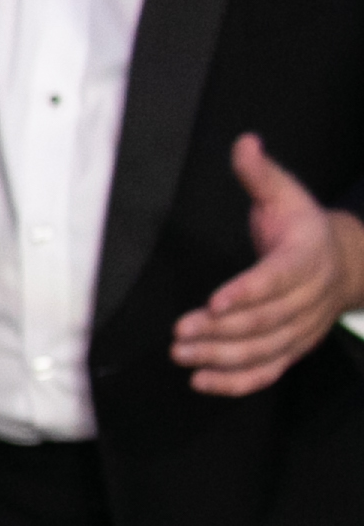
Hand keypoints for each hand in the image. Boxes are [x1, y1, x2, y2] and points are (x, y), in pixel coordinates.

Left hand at [171, 133, 363, 395]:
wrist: (346, 262)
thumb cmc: (302, 226)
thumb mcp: (286, 194)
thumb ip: (261, 174)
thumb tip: (244, 143)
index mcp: (307, 257)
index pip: (280, 278)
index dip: (249, 292)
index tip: (215, 302)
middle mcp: (309, 297)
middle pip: (268, 320)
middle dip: (223, 330)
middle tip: (180, 332)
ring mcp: (303, 327)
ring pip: (266, 349)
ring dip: (223, 357)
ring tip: (182, 354)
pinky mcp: (294, 348)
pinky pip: (270, 371)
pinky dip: (238, 382)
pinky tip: (202, 382)